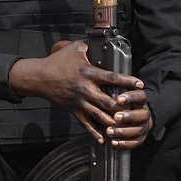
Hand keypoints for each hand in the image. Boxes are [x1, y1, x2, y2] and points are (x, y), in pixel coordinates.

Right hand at [9, 39, 151, 146]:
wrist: (39, 77)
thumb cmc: (57, 62)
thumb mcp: (75, 48)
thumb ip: (90, 45)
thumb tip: (103, 40)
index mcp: (88, 73)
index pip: (112, 78)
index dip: (127, 81)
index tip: (140, 85)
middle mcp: (85, 89)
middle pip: (107, 101)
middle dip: (122, 108)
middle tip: (135, 112)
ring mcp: (79, 101)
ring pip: (98, 116)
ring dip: (112, 123)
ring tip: (124, 128)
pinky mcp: (73, 110)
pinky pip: (85, 124)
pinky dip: (94, 133)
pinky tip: (104, 140)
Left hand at [103, 87, 152, 149]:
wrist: (135, 119)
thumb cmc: (123, 106)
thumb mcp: (121, 99)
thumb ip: (114, 96)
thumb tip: (101, 93)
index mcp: (140, 102)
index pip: (140, 96)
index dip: (131, 97)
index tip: (119, 99)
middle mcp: (145, 114)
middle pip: (143, 115)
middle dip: (128, 116)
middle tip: (116, 117)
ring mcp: (144, 127)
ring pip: (138, 130)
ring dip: (123, 131)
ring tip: (109, 131)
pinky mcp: (141, 138)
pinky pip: (135, 142)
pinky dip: (124, 144)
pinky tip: (113, 142)